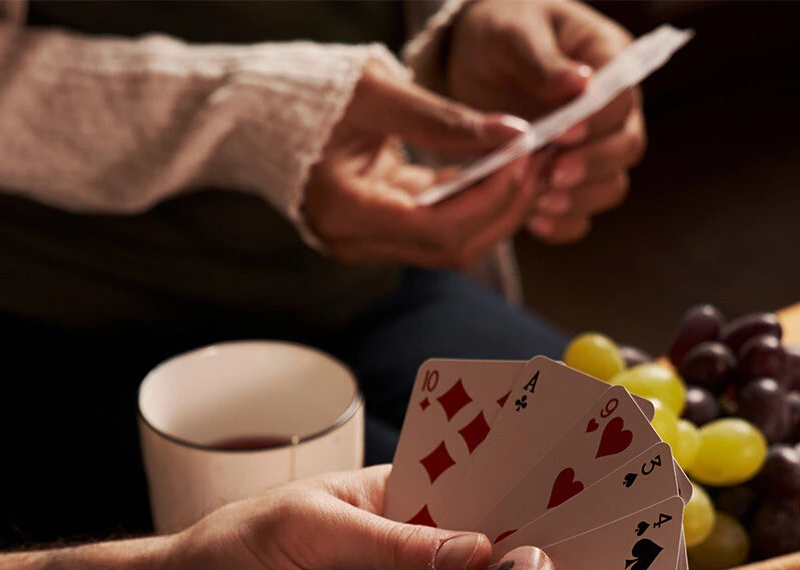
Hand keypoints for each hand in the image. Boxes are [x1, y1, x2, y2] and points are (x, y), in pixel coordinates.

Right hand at [304, 59, 542, 268]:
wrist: (257, 113)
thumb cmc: (307, 94)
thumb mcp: (376, 92)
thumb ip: (444, 119)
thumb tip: (513, 133)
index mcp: (347, 211)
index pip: (441, 227)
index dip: (493, 197)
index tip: (527, 154)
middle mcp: (355, 242)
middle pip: (455, 248)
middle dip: (506, 206)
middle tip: (543, 159)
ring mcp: (367, 244)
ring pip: (452, 246)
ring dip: (496, 209)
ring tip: (528, 163)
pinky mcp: (379, 233)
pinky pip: (438, 229)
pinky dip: (472, 204)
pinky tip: (497, 170)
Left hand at [446, 0, 644, 243]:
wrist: (476, 64)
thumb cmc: (502, 33)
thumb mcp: (513, 32)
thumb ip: (542, 59)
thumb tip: (578, 84)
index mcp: (610, 60)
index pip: (622, 98)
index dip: (598, 120)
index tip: (563, 132)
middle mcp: (612, 111)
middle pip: (627, 147)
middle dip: (592, 165)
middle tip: (553, 174)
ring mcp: (596, 150)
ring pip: (611, 185)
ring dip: (579, 199)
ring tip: (540, 202)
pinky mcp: (573, 182)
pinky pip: (581, 214)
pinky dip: (562, 224)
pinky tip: (533, 222)